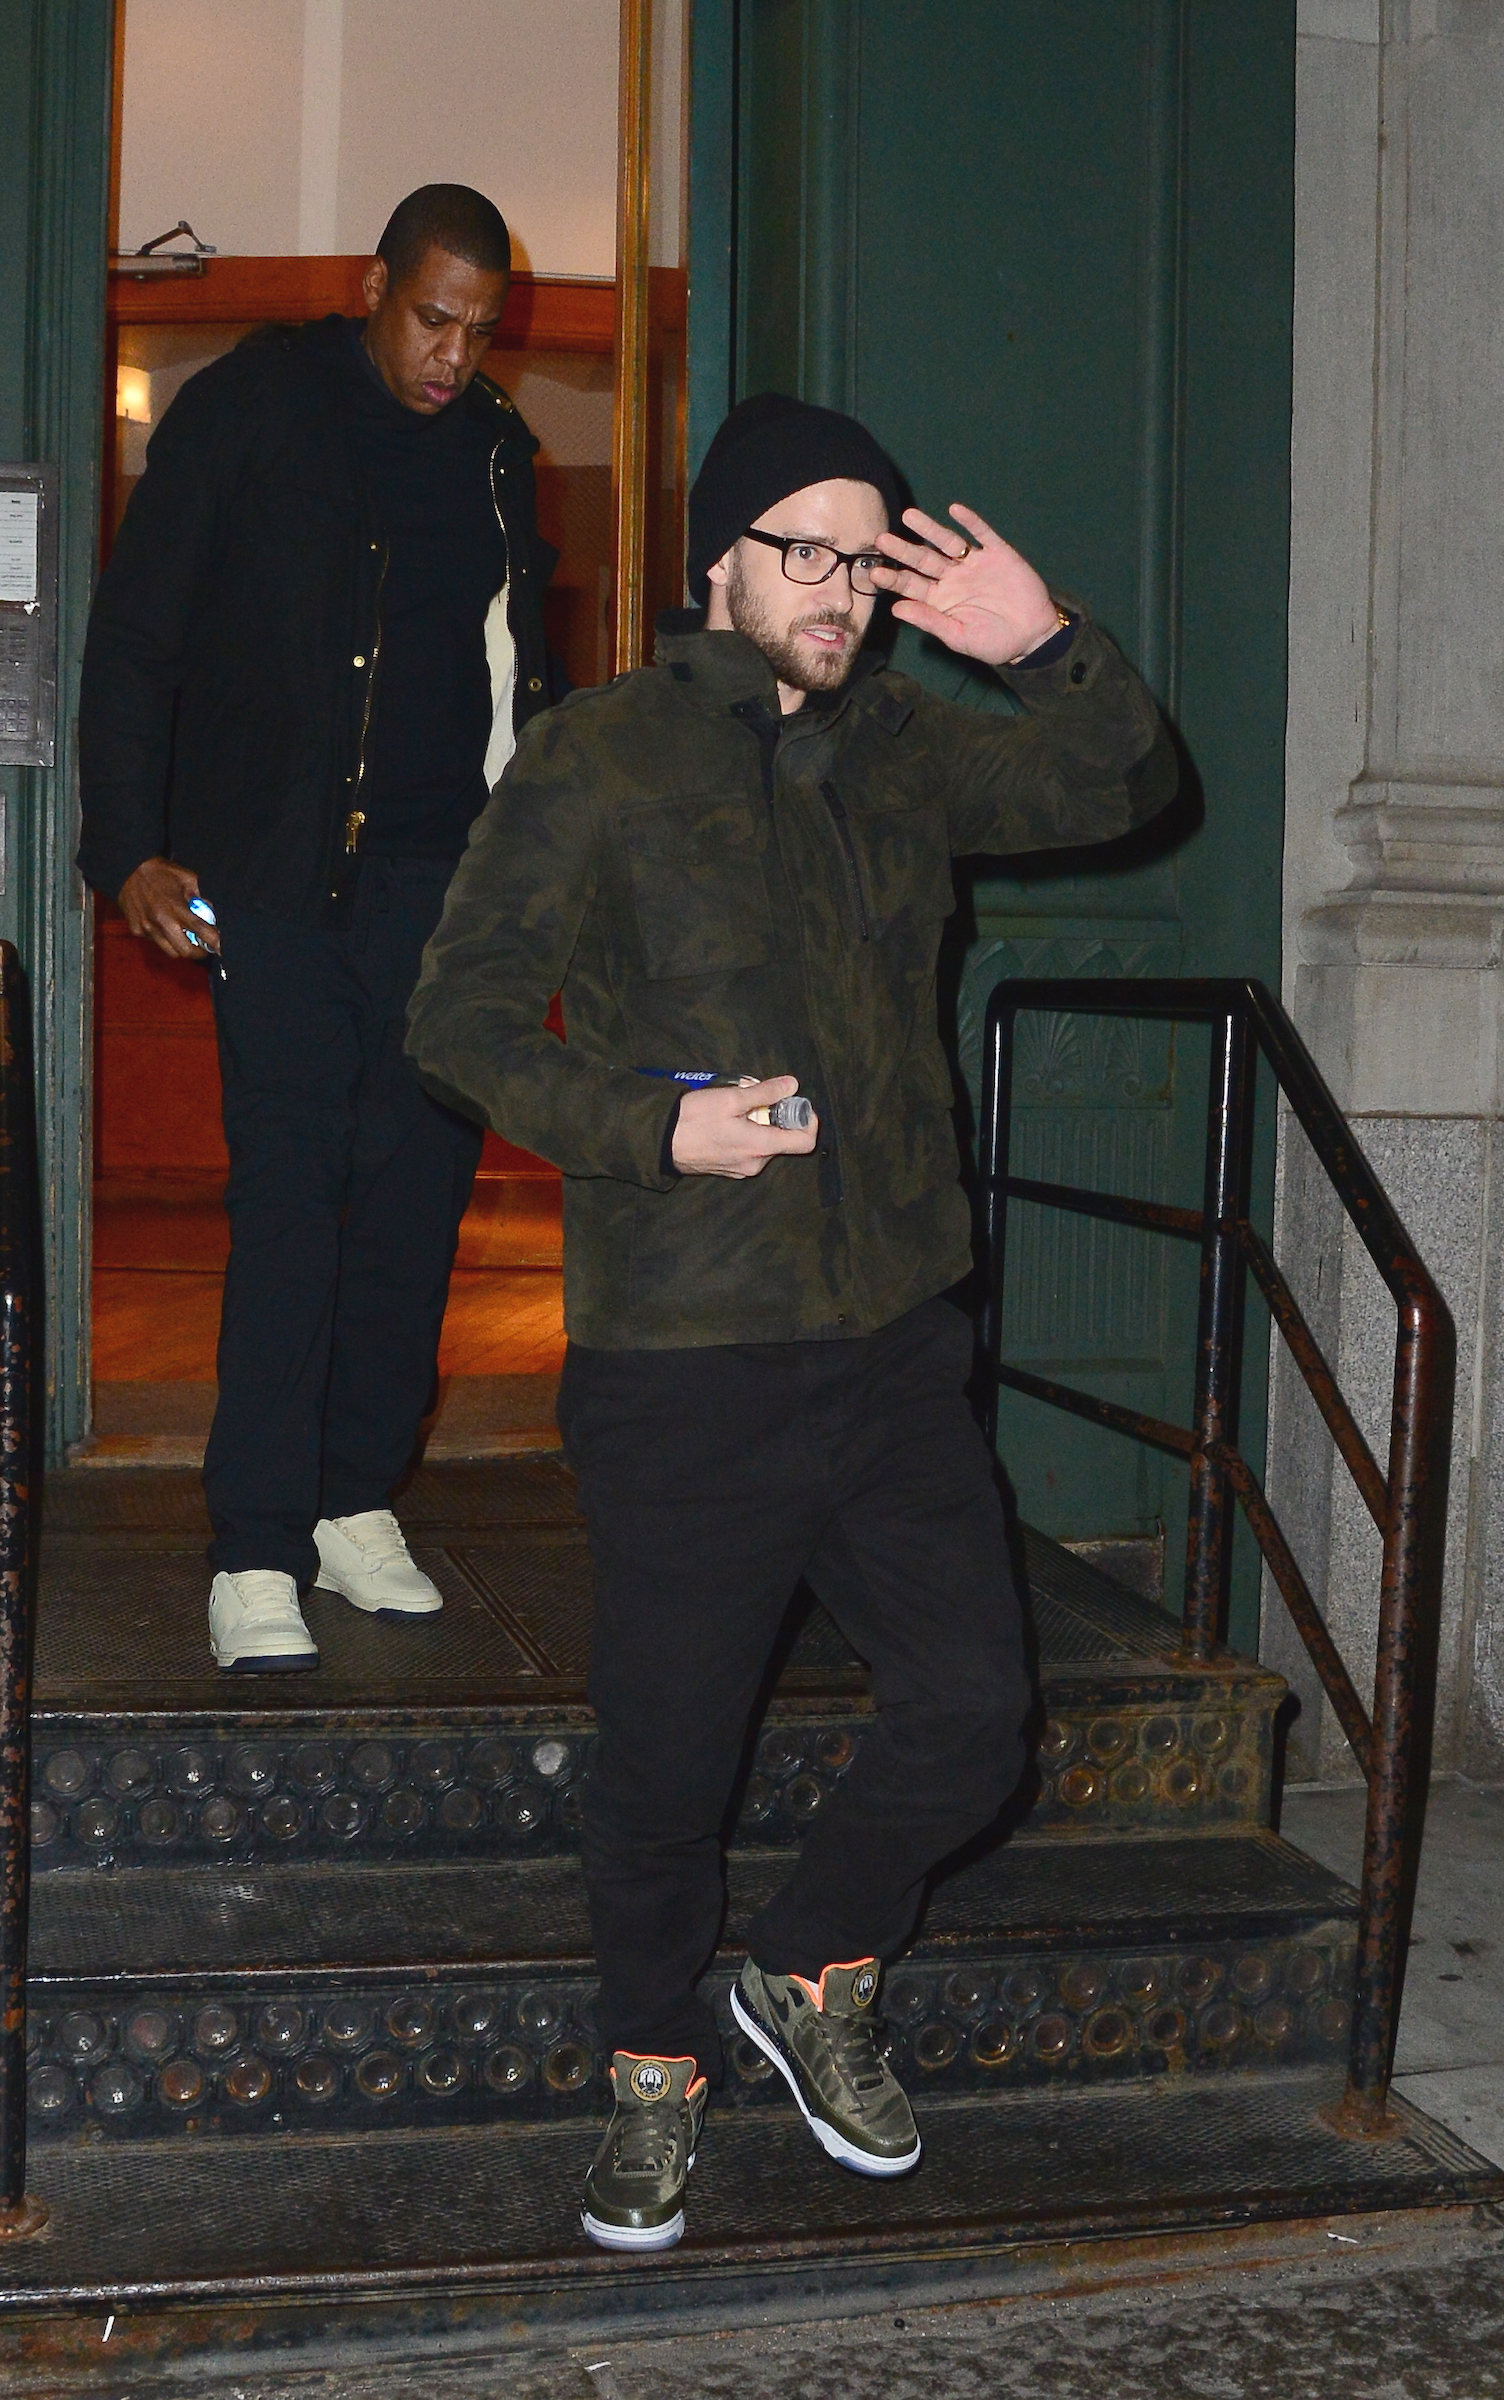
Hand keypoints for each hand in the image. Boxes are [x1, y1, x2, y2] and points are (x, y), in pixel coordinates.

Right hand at [117, 856, 219, 960]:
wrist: (126, 868)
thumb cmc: (159, 871)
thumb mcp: (186, 878)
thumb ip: (200, 896)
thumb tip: (210, 912)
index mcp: (176, 908)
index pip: (202, 932)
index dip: (215, 943)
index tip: (222, 948)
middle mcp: (161, 922)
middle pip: (186, 952)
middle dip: (198, 952)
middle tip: (203, 946)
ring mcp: (147, 928)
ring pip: (170, 952)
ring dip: (181, 948)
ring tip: (184, 936)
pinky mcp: (137, 930)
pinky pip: (155, 942)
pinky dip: (164, 938)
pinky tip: (164, 926)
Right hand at [671, 1075, 818, 1178]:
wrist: (660, 1141)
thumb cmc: (694, 1118)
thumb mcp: (730, 1098)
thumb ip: (764, 1092)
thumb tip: (792, 1085)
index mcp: (760, 1148)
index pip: (805, 1142)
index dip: (808, 1121)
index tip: (797, 1103)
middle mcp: (755, 1164)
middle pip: (783, 1139)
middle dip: (777, 1116)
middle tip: (757, 1096)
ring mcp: (741, 1169)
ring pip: (764, 1143)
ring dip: (760, 1123)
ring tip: (736, 1106)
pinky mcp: (729, 1169)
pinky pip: (749, 1149)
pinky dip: (747, 1133)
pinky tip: (727, 1120)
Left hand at [870, 504, 1060, 665]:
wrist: (1033, 636)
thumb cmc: (994, 643)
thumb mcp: (958, 637)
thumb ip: (929, 621)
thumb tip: (896, 609)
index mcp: (941, 599)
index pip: (911, 586)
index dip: (893, 579)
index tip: (874, 572)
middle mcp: (953, 578)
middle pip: (924, 559)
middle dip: (904, 550)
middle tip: (882, 539)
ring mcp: (974, 564)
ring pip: (947, 542)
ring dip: (929, 529)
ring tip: (909, 516)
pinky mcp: (998, 554)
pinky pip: (982, 534)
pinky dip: (970, 522)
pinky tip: (954, 510)